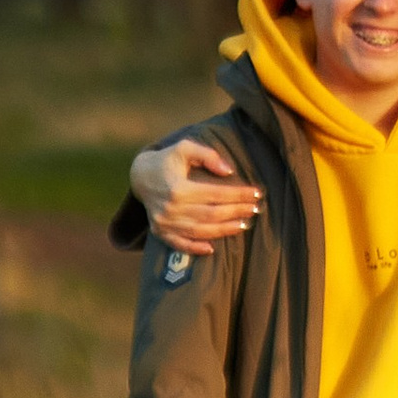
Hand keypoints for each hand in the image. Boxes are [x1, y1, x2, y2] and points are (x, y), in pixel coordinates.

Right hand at [135, 139, 258, 255]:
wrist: (140, 176)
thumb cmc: (168, 160)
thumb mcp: (185, 148)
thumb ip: (207, 155)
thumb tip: (229, 171)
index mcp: (177, 188)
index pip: (215, 194)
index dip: (238, 194)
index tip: (256, 193)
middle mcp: (170, 208)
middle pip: (211, 214)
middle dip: (237, 212)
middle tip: (256, 209)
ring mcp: (164, 223)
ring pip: (200, 231)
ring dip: (225, 230)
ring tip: (244, 225)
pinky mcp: (159, 232)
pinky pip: (180, 244)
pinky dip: (196, 248)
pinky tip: (213, 249)